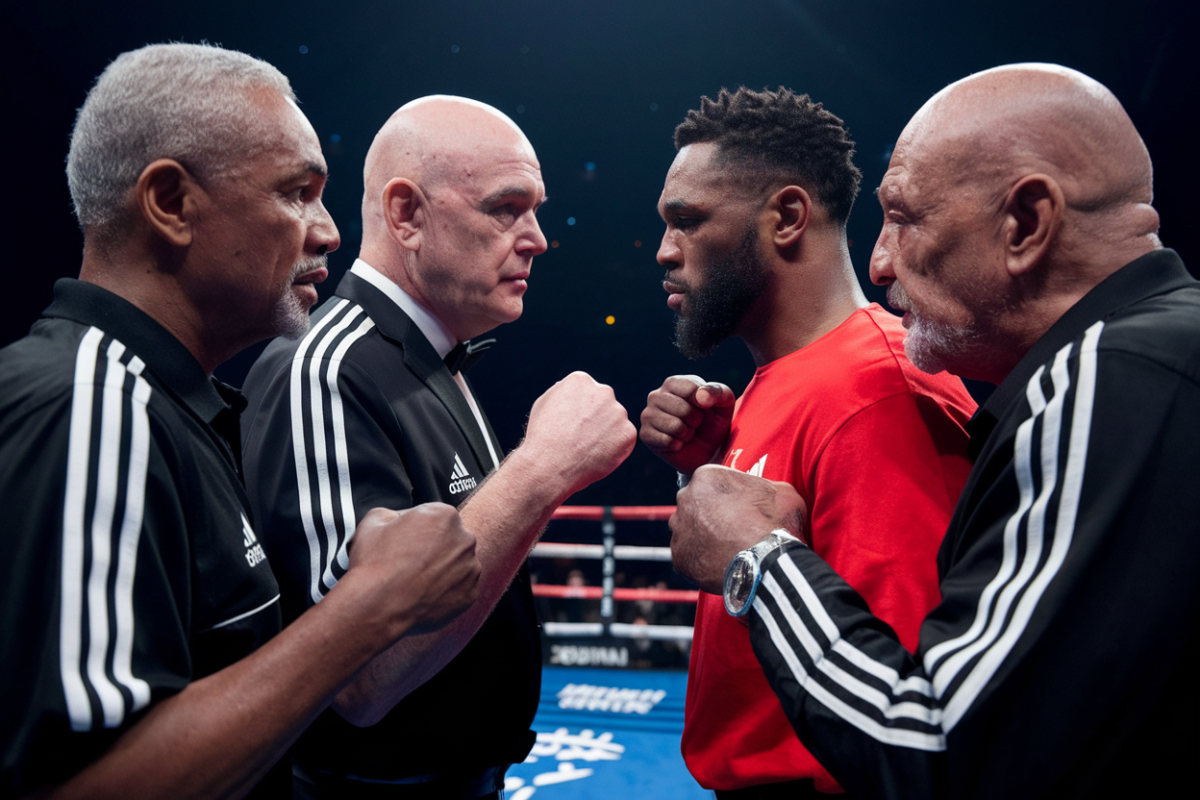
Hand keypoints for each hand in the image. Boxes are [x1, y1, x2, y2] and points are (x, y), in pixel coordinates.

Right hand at [347, 504, 480, 635]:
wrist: (377, 606)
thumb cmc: (375, 565)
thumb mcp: (373, 520)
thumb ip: (392, 513)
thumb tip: (396, 518)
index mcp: (444, 515)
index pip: (434, 517)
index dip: (416, 529)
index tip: (405, 541)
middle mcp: (465, 539)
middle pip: (449, 540)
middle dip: (432, 549)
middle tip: (409, 562)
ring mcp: (470, 568)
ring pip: (456, 565)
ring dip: (441, 569)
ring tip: (415, 580)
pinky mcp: (470, 594)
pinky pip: (460, 589)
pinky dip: (445, 591)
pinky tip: (424, 594)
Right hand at [520, 371, 636, 494]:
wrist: (549, 465)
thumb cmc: (542, 437)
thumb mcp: (544, 404)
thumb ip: (563, 392)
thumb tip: (577, 391)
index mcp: (582, 380)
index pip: (589, 392)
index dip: (581, 412)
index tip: (571, 425)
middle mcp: (603, 391)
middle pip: (605, 404)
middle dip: (597, 419)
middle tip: (581, 438)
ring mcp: (618, 412)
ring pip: (616, 422)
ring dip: (607, 433)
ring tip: (587, 448)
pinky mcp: (628, 432)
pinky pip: (624, 438)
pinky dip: (615, 448)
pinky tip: (597, 455)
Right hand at [640, 375, 735, 474]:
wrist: (706, 450)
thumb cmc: (713, 421)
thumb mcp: (724, 403)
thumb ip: (717, 392)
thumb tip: (700, 397)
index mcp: (674, 383)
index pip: (690, 388)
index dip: (703, 403)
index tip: (704, 408)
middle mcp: (657, 395)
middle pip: (683, 409)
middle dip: (696, 420)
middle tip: (695, 423)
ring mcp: (648, 415)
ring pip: (674, 426)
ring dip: (687, 434)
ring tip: (686, 432)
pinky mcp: (645, 434)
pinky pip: (666, 441)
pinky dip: (677, 445)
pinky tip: (677, 442)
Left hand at [669, 465, 806, 593]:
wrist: (766, 561)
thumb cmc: (775, 523)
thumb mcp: (781, 491)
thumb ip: (765, 487)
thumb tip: (769, 494)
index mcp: (706, 477)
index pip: (711, 483)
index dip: (726, 496)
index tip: (738, 508)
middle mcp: (685, 499)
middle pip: (695, 505)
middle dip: (709, 515)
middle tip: (731, 528)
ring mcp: (680, 529)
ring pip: (688, 530)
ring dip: (702, 537)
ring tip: (726, 548)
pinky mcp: (679, 557)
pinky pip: (688, 556)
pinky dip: (701, 560)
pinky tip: (720, 563)